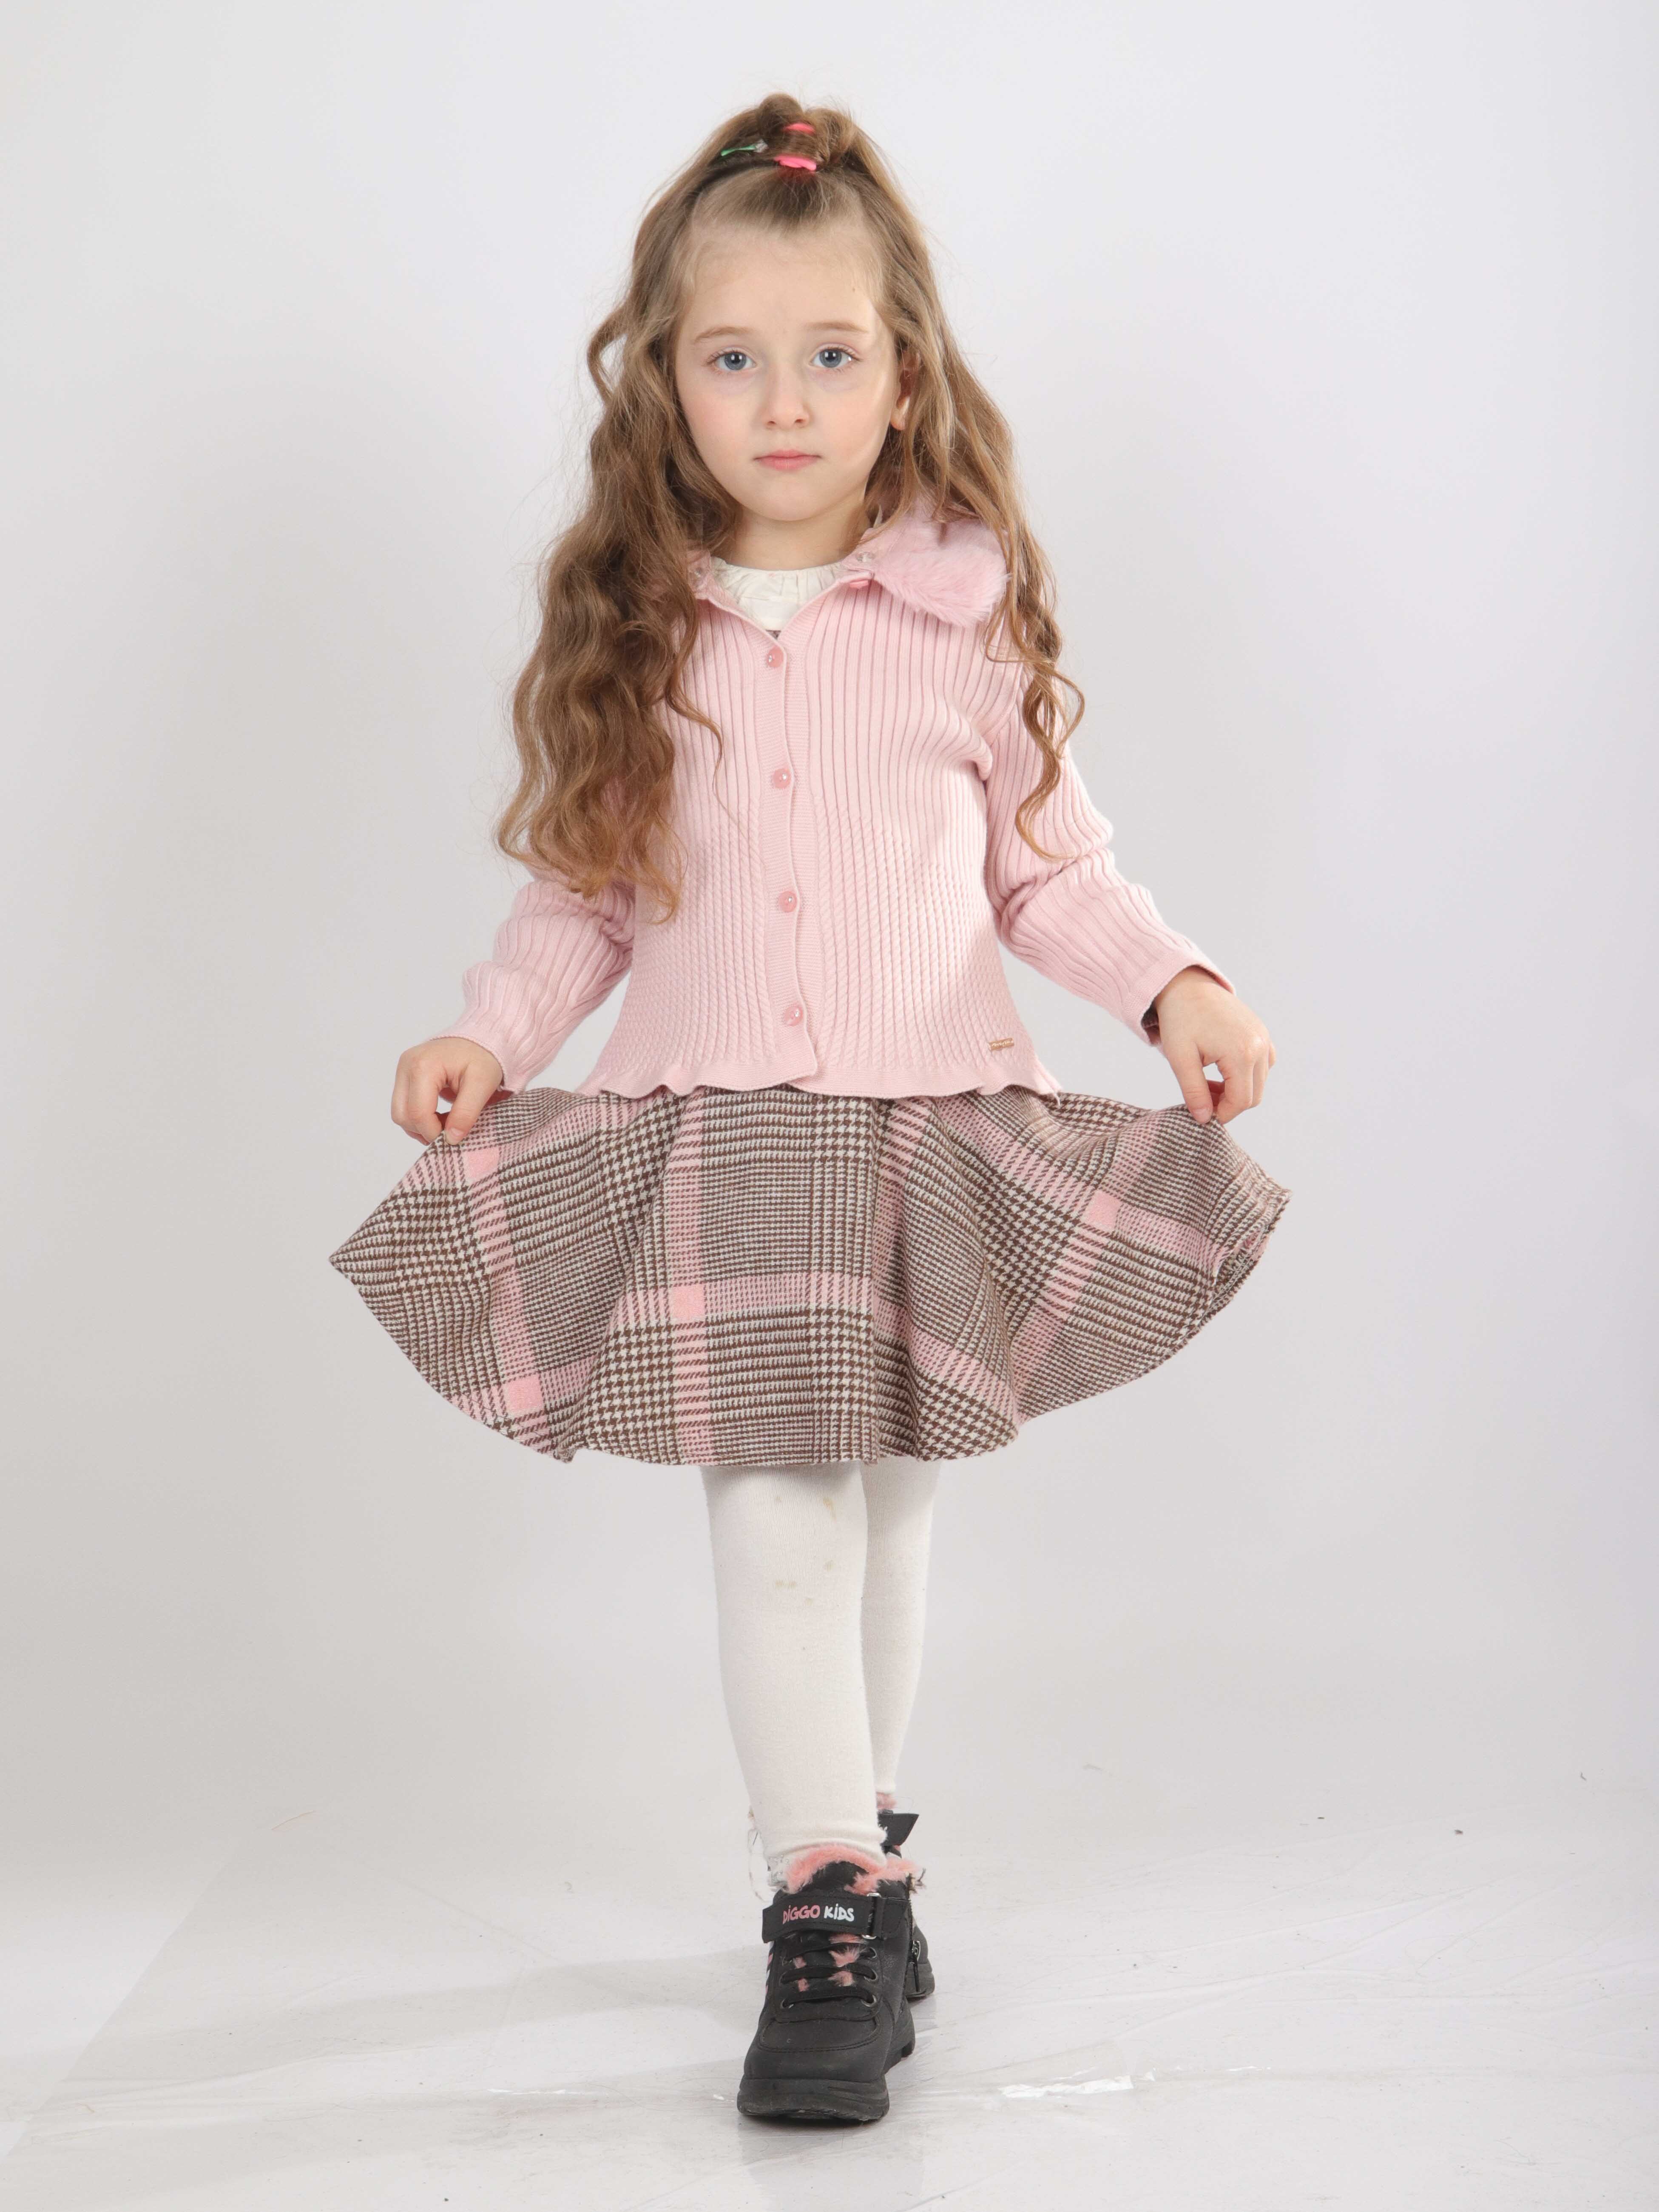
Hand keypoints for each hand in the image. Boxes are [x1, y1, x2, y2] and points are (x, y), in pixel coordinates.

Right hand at [392, 1035, 505, 1144]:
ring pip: (399, 1113)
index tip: (454, 1138)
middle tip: (450, 1131)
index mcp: (423, 1066)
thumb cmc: (483, 1057)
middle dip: (424, 1131)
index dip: (433, 1132)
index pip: (418, 1113)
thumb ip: (466, 1113)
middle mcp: (406, 1065)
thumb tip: (451, 1139)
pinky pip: (403, 1105)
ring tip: (445, 1122)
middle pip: (402, 1115)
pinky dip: (418, 1117)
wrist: (481, 1038)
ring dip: (420, 1126)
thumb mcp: (482, 1085)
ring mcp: (402, 1069)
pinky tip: (438, 1115)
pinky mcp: (404, 1074)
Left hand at [1149, 967, 1275, 1125]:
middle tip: (1202, 1098)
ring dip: (1237, 1091)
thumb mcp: (1180, 1058)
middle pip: (1254, 1096)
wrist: (1187, 987)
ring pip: (1259, 1083)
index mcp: (1242, 1053)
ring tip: (1208, 1084)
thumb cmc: (1180, 1019)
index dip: (1222, 1115)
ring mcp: (1264, 1039)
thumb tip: (1203, 1119)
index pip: (1241, 1101)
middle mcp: (1260, 1046)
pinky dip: (1246, 1075)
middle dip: (1229, 1105)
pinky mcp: (1262, 1034)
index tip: (1201, 1114)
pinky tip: (1222, 1070)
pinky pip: (1263, 1066)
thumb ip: (1193, 1091)